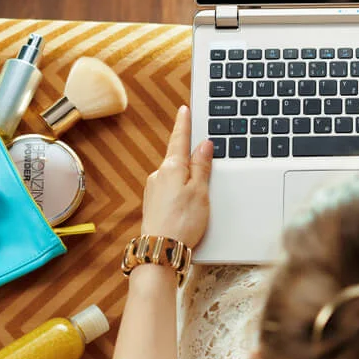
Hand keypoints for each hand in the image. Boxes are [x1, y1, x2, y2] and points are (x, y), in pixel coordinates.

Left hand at [141, 106, 212, 247]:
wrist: (160, 250)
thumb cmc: (183, 222)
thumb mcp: (200, 191)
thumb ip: (202, 166)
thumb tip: (204, 145)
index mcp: (171, 168)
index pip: (179, 139)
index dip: (184, 123)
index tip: (184, 109)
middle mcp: (158, 175)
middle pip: (177, 157)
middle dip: (191, 154)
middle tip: (205, 151)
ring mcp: (154, 189)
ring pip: (174, 174)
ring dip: (186, 174)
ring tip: (201, 187)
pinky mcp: (153, 203)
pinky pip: (170, 187)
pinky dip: (180, 187)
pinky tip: (188, 200)